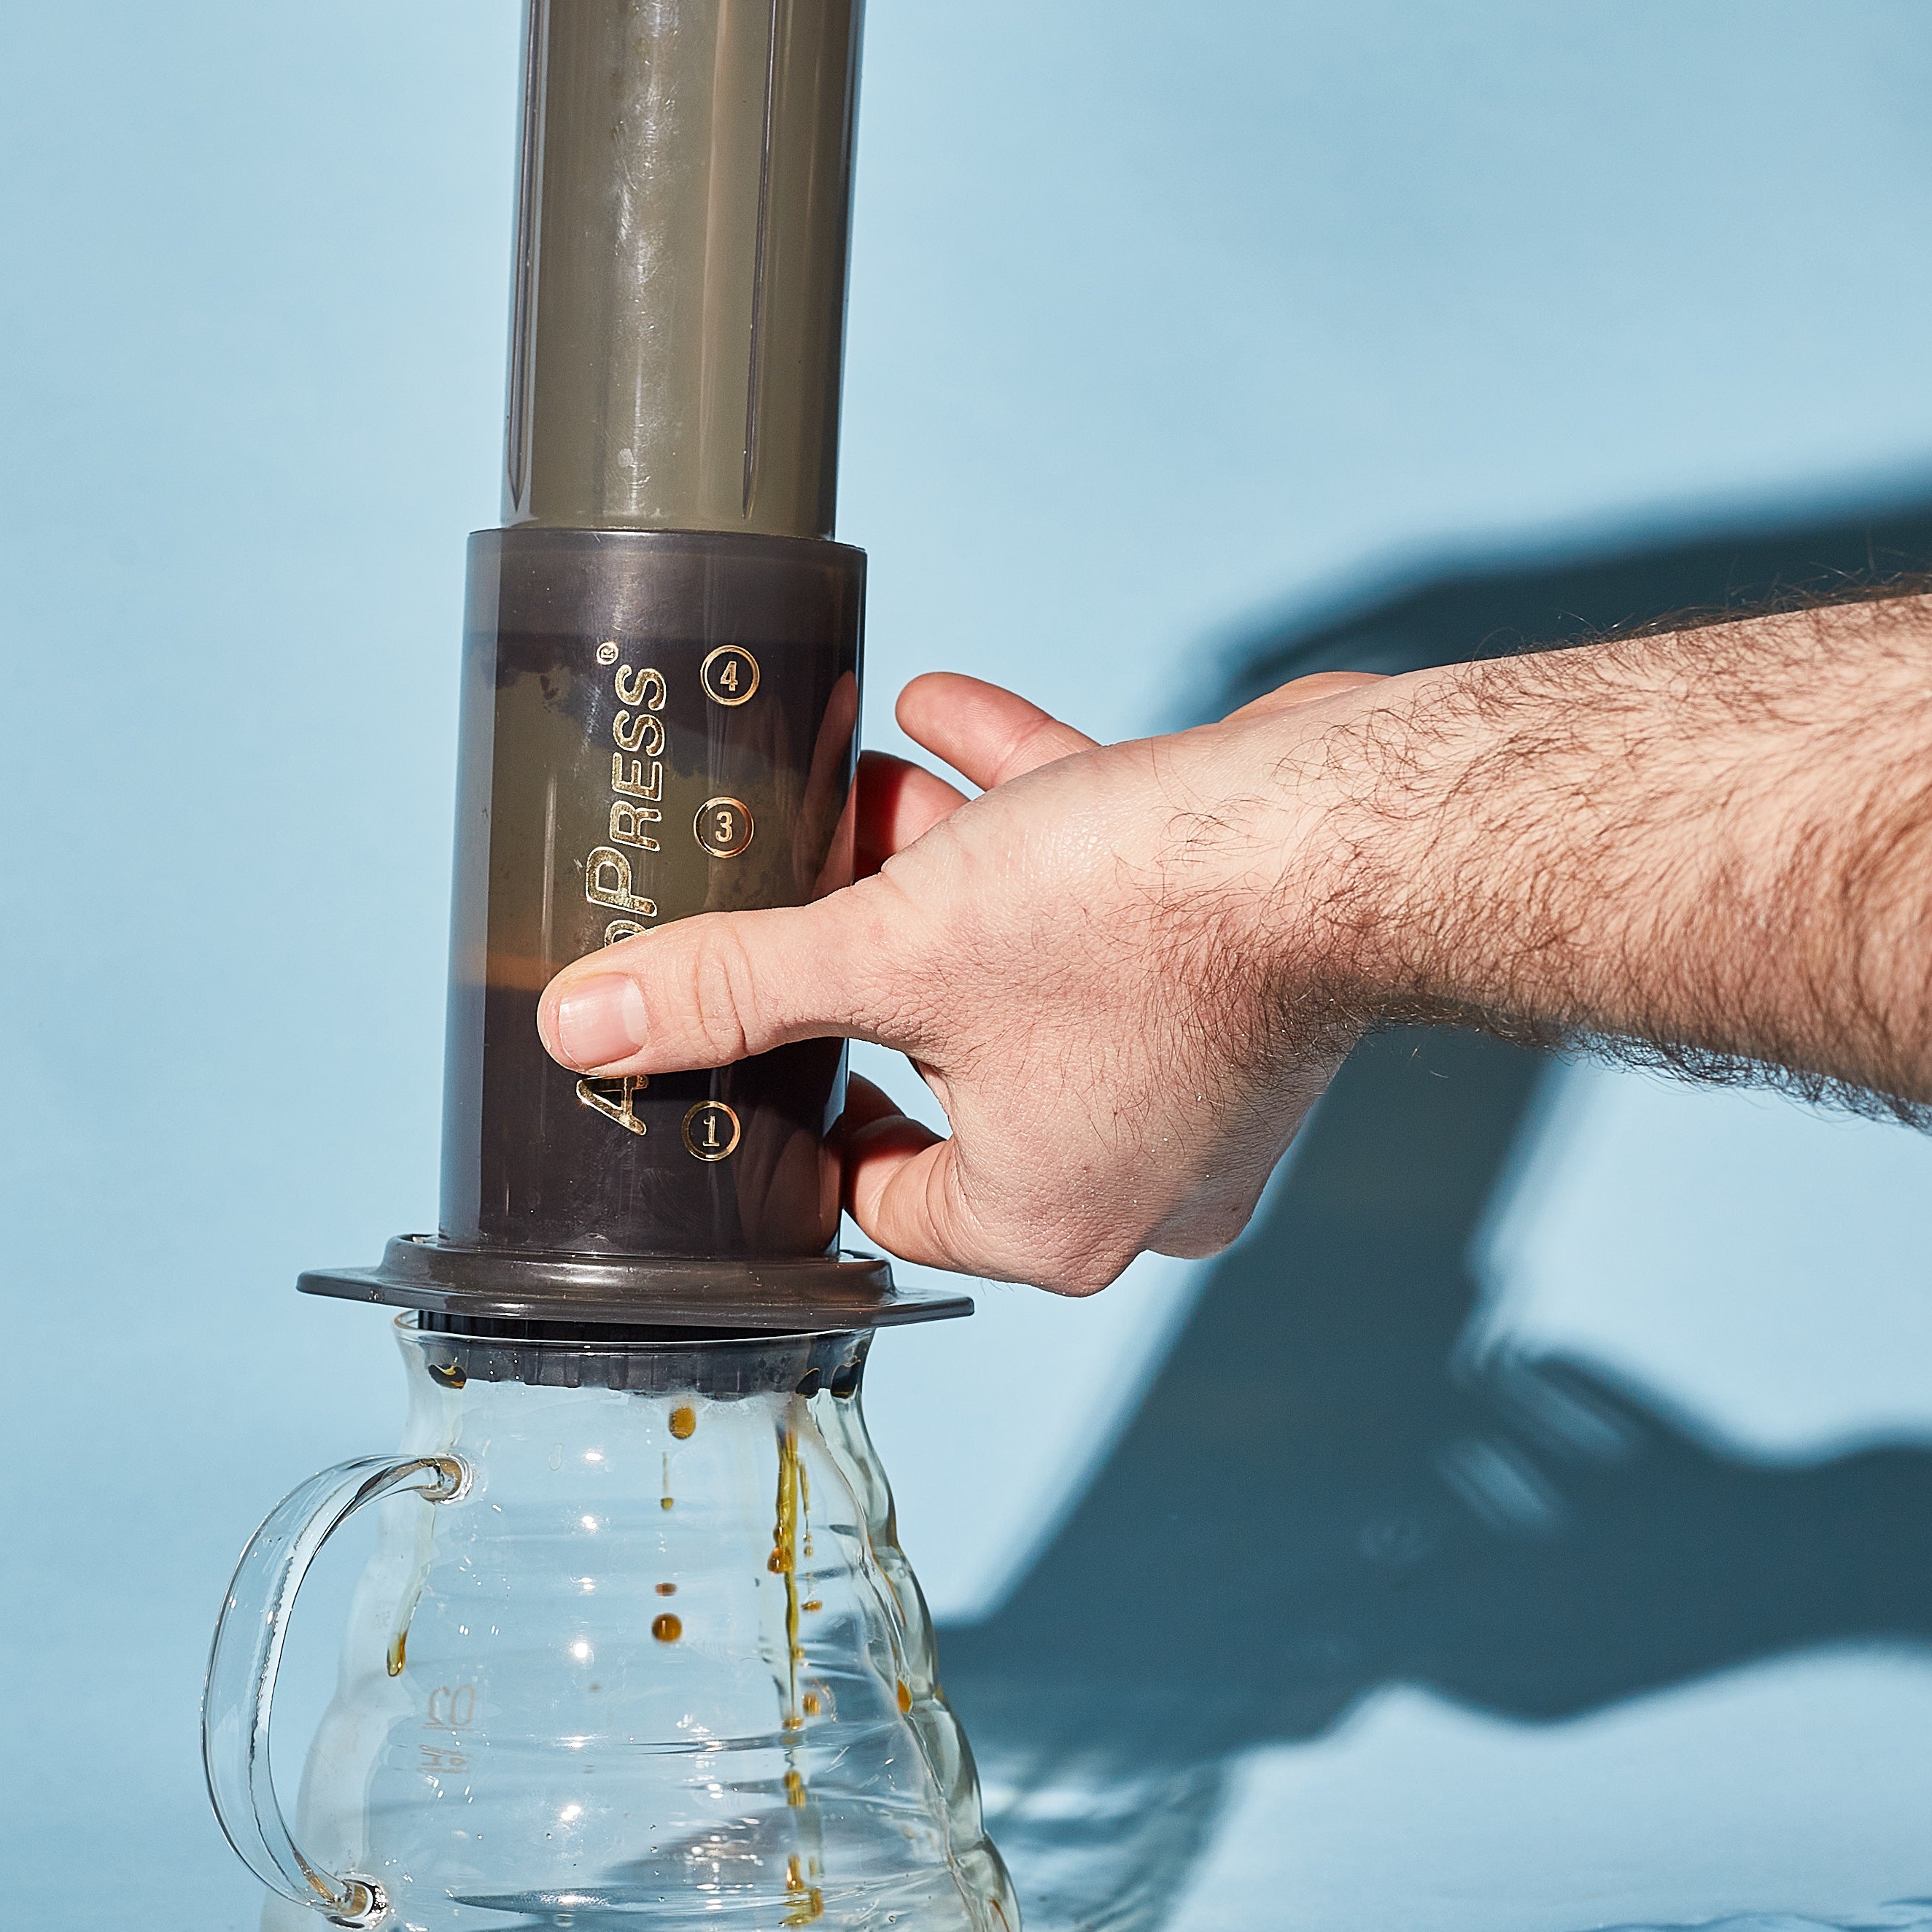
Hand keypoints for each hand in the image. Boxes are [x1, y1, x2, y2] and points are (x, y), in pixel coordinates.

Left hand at [537, 669, 1398, 1292]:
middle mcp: (1133, 1169)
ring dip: (941, 871)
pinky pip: (1108, 901)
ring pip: (1025, 972)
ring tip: (854, 784)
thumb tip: (585, 1024)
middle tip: (791, 889)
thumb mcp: (886, 948)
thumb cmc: (1141, 927)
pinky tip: (947, 714)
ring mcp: (1195, 1070)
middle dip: (866, 958)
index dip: (797, 1107)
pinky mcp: (1238, 970)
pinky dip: (1030, 814)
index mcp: (1045, 1217)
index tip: (744, 1034)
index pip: (876, 1193)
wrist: (1346, 833)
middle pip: (947, 1069)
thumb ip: (732, 985)